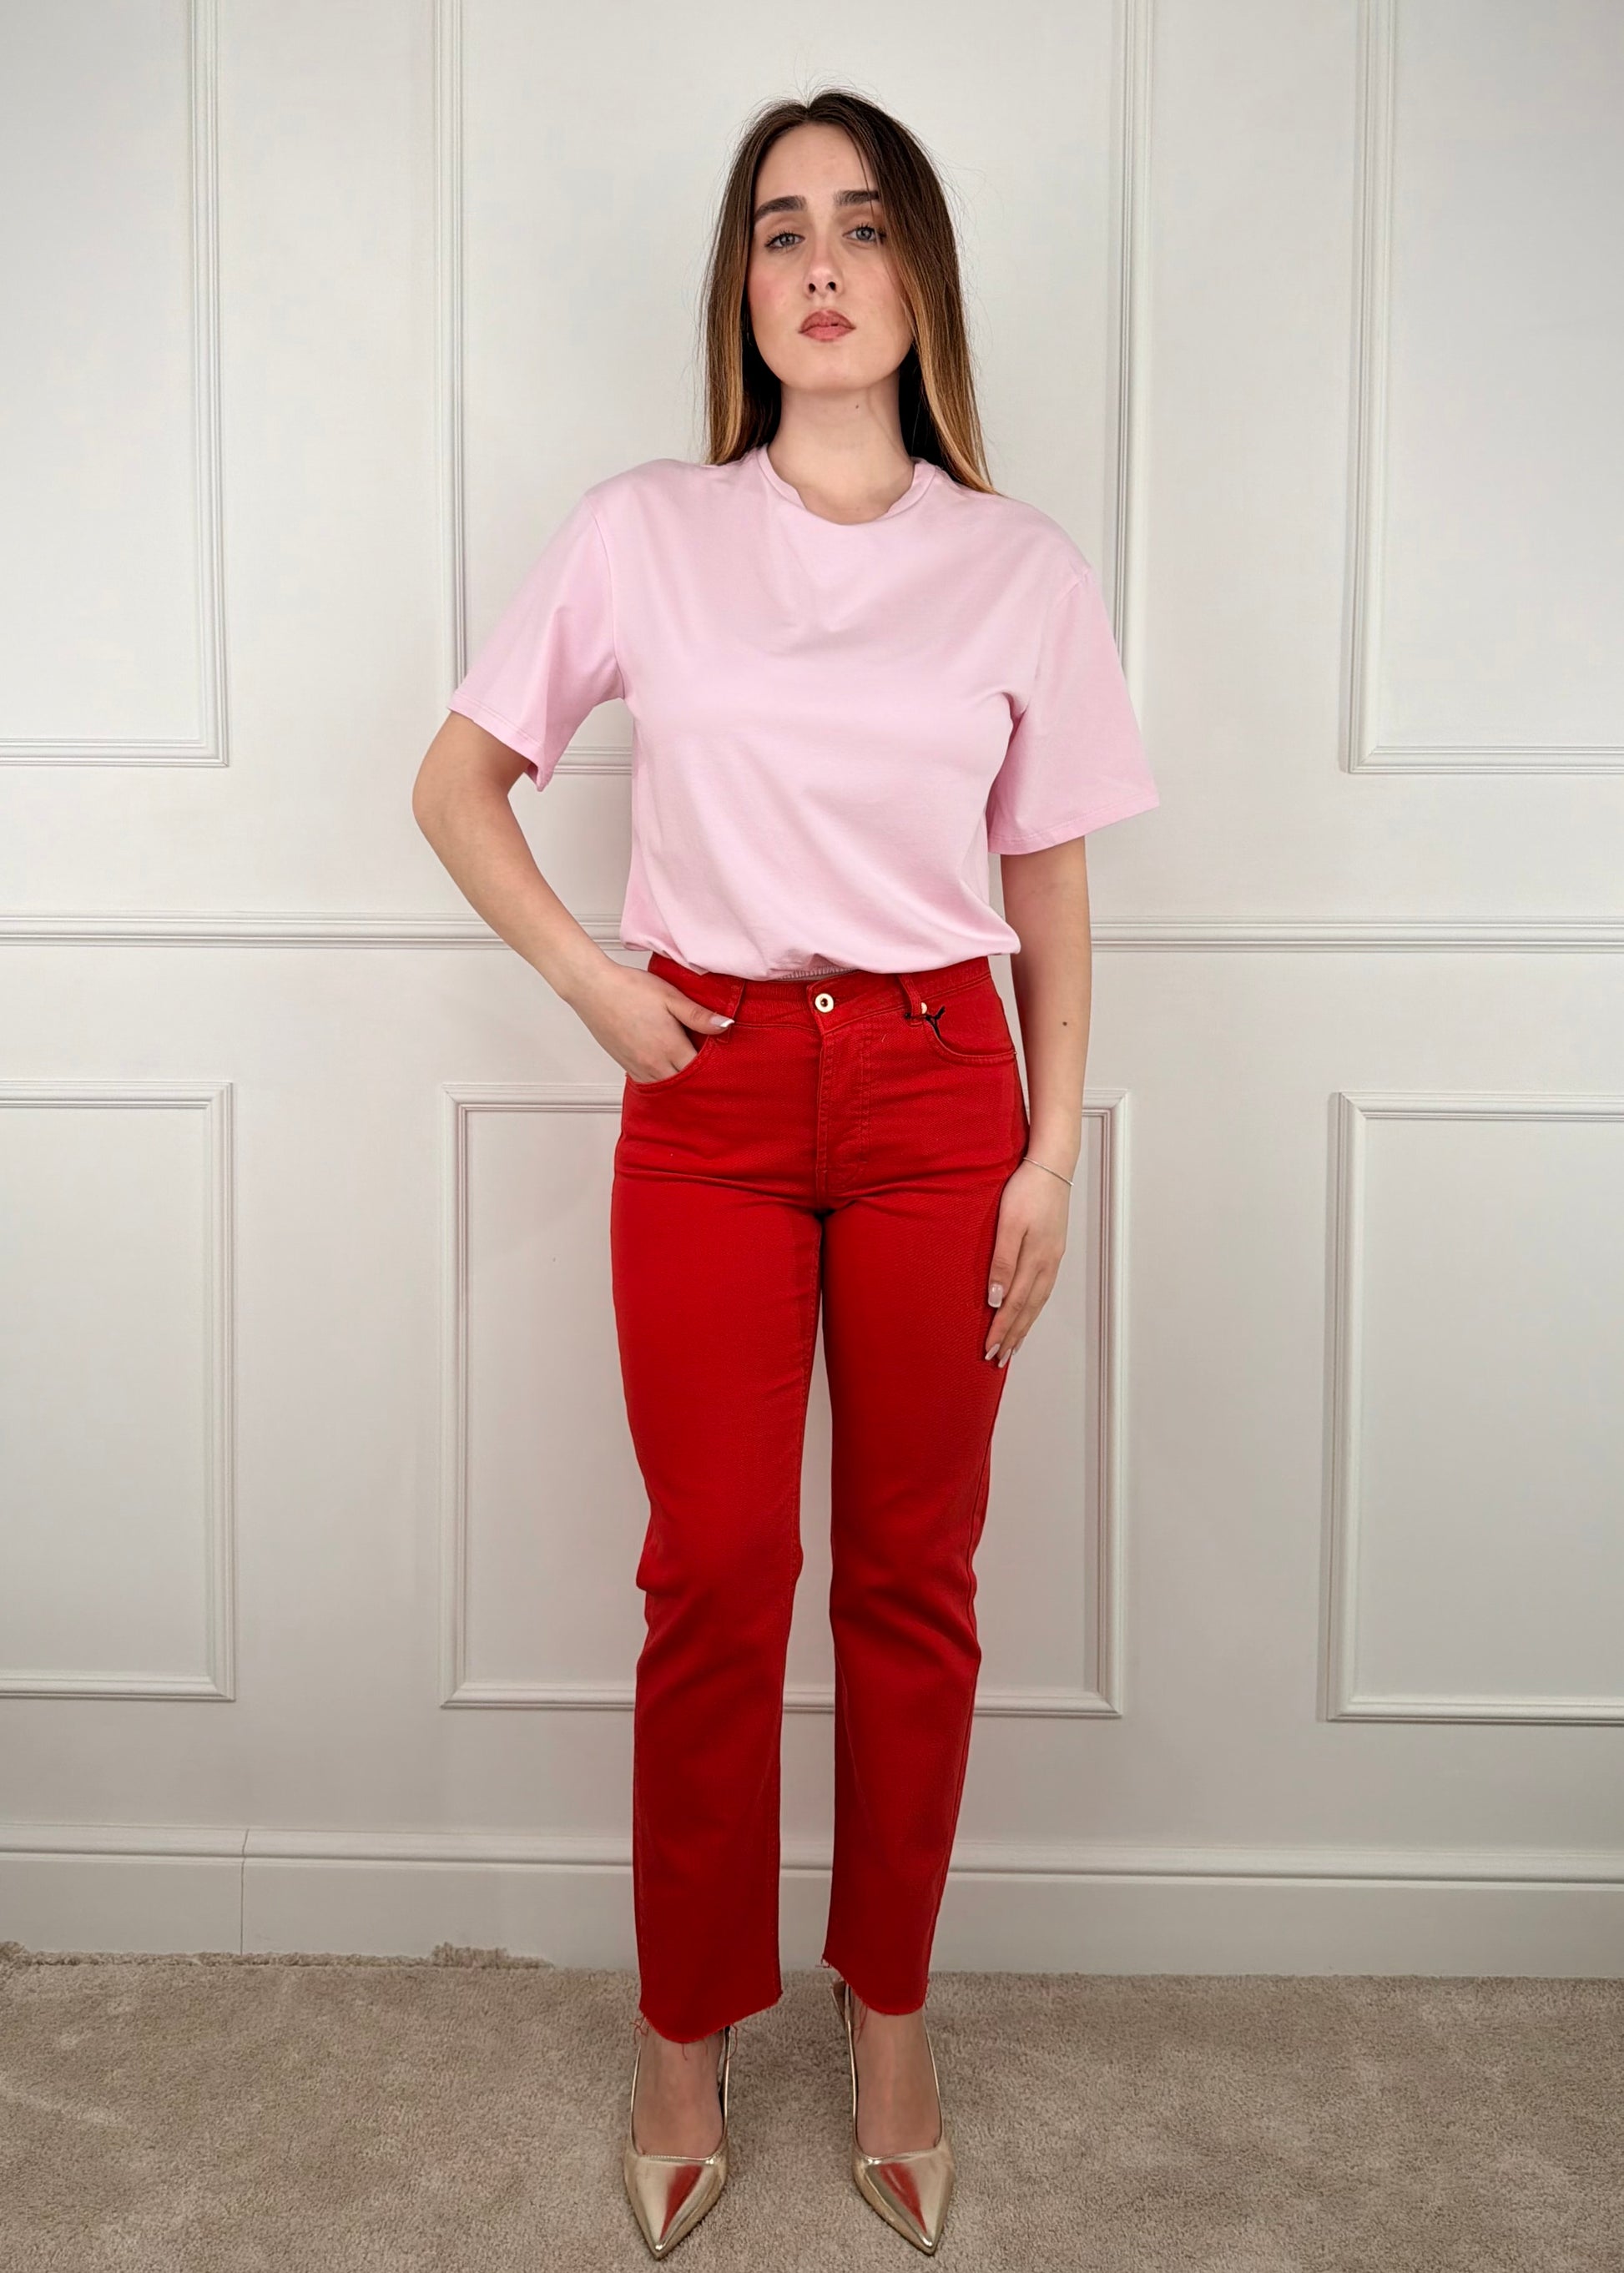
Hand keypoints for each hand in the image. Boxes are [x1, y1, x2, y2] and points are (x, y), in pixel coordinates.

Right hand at [571, 963, 732, 1083]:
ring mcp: (638, 1068)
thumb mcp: (670, 997)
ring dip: (680, 1083)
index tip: (725, 1063)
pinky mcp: (626, 1066)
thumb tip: (726, 1026)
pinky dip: (662, 1081)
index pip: (701, 1071)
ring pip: (667, 1088)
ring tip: (692, 1072)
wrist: (593, 988)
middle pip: (685, 1084)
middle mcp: (654, 1064)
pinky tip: (668, 1070)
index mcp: (669, 1047)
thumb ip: (698, 1015)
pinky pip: (649, 1084)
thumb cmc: (629, 989)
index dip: (715, 1068)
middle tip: (713, 1071)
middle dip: (700, 1079)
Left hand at [984, 1158, 1070, 1366]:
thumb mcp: (1009, 1224)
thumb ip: (1002, 1262)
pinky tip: (1028, 1310)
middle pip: (1028, 1310)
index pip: (1014, 1305)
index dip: (1001, 1330)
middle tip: (999, 1359)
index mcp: (1035, 1261)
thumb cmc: (1026, 1190)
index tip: (988, 1350)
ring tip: (1014, 1344)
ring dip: (1024, 1325)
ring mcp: (1053, 1258)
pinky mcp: (1053, 1249)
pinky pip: (1042, 1288)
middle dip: (1013, 1336)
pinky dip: (1033, 1307)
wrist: (1051, 1166)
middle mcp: (1048, 1264)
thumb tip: (996, 1299)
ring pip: (1037, 1302)